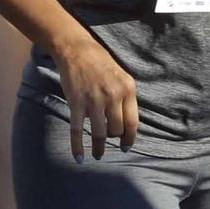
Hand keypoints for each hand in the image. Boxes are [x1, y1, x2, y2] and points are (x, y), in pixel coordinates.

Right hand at [53, 34, 138, 160]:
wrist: (78, 51)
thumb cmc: (102, 64)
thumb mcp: (122, 77)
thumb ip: (125, 98)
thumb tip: (126, 123)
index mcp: (128, 89)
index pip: (133, 122)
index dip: (130, 138)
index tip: (126, 147)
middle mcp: (113, 96)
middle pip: (117, 129)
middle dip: (113, 139)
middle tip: (109, 142)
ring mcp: (94, 100)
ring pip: (100, 133)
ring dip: (99, 148)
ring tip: (98, 155)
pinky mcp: (76, 103)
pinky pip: (78, 131)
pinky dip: (78, 147)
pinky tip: (79, 157)